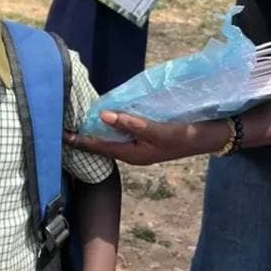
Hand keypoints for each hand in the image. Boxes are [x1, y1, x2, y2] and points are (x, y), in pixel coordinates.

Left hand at [67, 112, 231, 165]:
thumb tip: (104, 116)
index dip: (80, 139)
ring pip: (111, 139)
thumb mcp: (157, 130)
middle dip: (84, 136)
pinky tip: (105, 117)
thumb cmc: (184, 135)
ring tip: (79, 121)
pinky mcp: (146, 139)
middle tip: (64, 126)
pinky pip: (122, 133)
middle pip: (102, 144)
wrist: (209, 137)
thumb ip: (131, 123)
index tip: (61, 134)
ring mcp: (140, 146)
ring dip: (96, 130)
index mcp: (133, 154)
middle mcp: (133, 152)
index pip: (99, 146)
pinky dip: (110, 126)